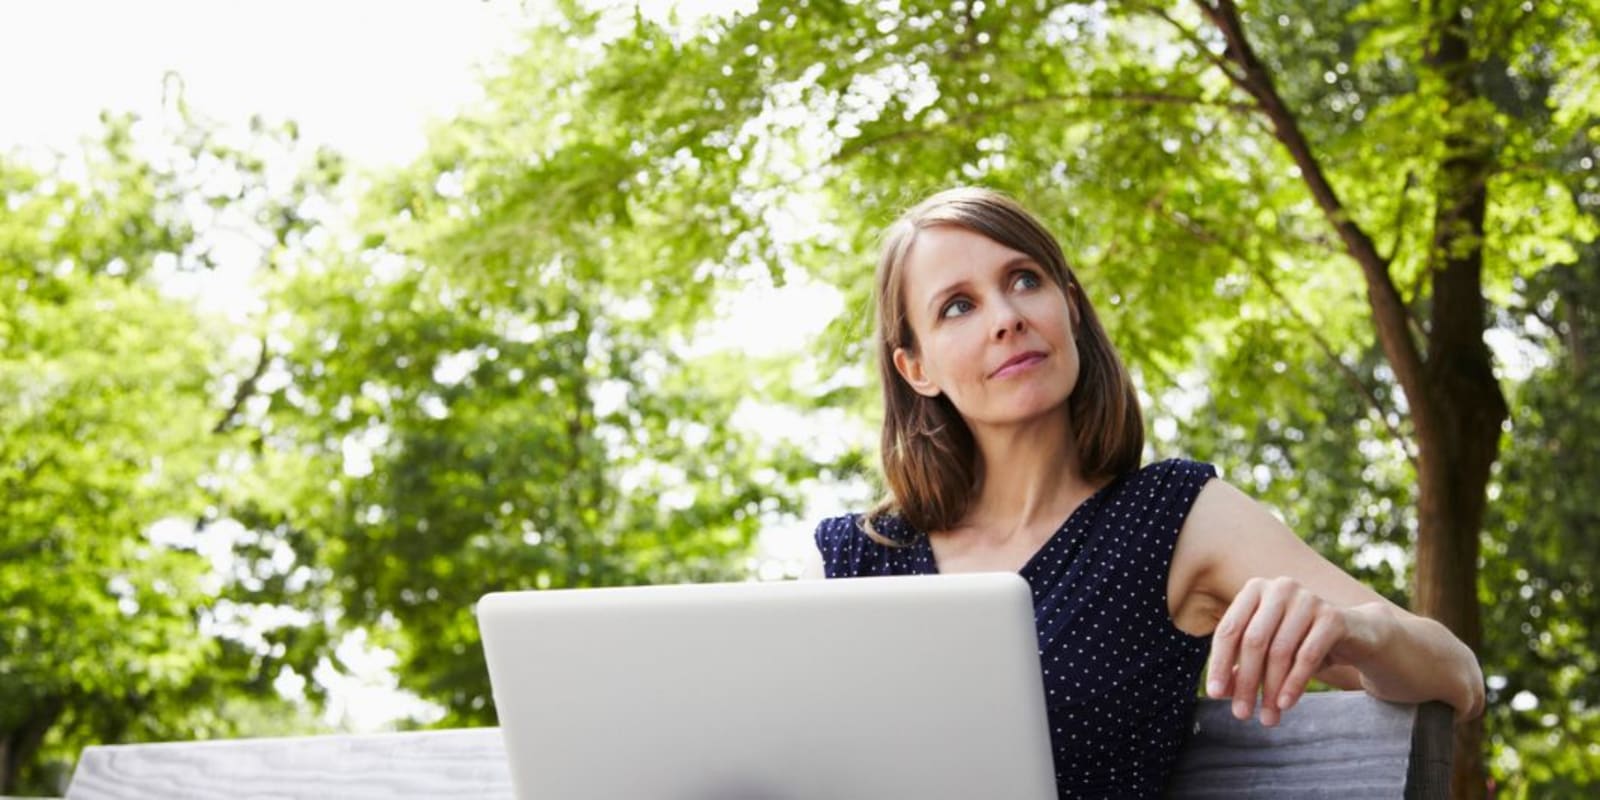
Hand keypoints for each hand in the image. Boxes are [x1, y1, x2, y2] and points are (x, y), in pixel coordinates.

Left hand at [1204, 576, 1374, 726]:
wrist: (1355, 634)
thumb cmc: (1300, 641)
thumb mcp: (1268, 652)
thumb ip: (1242, 667)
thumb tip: (1221, 691)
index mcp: (1255, 590)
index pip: (1229, 630)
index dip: (1219, 663)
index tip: (1214, 694)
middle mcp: (1279, 589)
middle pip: (1253, 641)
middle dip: (1246, 682)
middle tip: (1242, 714)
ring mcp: (1307, 599)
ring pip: (1280, 651)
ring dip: (1271, 689)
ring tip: (1267, 717)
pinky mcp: (1332, 617)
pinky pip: (1307, 656)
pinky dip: (1294, 683)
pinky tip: (1286, 704)